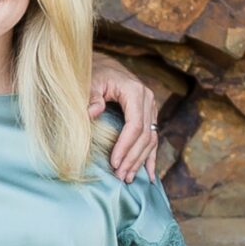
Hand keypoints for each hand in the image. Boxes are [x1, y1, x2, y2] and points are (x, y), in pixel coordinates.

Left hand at [90, 55, 159, 181]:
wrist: (105, 66)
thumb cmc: (95, 74)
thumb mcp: (90, 82)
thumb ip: (92, 97)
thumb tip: (92, 112)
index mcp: (136, 92)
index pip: (135, 125)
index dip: (125, 146)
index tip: (114, 163)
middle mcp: (148, 101)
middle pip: (145, 136)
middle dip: (132, 158)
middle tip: (120, 176)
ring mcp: (151, 109)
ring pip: (151, 140)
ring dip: (140, 161)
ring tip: (128, 179)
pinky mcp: (150, 117)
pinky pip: (153, 139)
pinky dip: (150, 158)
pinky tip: (149, 175)